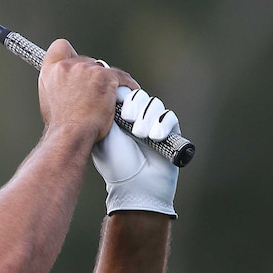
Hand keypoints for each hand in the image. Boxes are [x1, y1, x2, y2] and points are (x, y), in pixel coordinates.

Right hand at [39, 40, 136, 142]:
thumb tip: (69, 85)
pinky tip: (127, 93)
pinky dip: (126, 86)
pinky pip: (122, 78)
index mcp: (51, 71)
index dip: (70, 54)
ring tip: (106, 98)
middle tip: (93, 92)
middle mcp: (67, 66)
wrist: (70, 134)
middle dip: (91, 75)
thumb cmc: (61, 125)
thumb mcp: (49, 101)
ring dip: (106, 81)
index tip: (76, 64)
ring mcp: (88, 69)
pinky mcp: (106, 76)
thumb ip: (58, 85)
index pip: (60, 47)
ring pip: (103, 69)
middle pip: (86, 61)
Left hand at [91, 87, 180, 217]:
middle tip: (127, 119)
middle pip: (138, 95)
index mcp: (116, 118)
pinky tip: (155, 137)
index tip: (117, 106)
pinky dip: (162, 125)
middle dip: (134, 105)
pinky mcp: (169, 132)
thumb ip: (106, 110)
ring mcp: (152, 124)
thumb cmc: (115, 163)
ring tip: (139, 134)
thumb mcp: (105, 133)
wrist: (136, 185)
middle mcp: (134, 119)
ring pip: (154, 104)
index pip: (122, 93)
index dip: (121, 95)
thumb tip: (103, 86)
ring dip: (146, 117)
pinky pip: (169, 116)